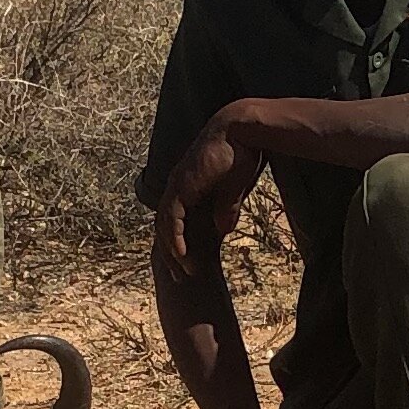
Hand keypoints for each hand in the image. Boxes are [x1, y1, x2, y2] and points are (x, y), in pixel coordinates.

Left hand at [156, 116, 268, 282]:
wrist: (242, 131)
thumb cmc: (241, 154)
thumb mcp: (234, 190)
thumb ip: (226, 209)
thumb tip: (223, 230)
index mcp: (188, 188)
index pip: (176, 221)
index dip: (179, 244)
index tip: (188, 265)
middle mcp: (178, 188)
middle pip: (166, 228)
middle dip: (171, 254)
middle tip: (179, 277)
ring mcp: (177, 186)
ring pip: (165, 226)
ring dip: (172, 251)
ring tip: (181, 272)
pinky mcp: (182, 186)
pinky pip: (172, 219)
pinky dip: (174, 239)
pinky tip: (180, 256)